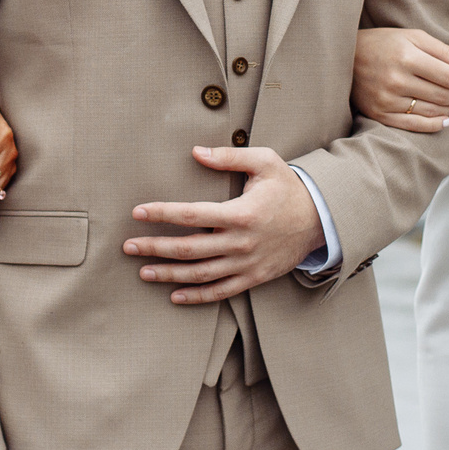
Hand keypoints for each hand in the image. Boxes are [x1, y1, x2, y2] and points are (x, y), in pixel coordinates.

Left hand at [125, 145, 327, 303]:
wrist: (320, 219)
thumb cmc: (288, 187)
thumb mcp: (264, 162)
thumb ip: (229, 157)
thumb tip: (196, 152)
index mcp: (240, 213)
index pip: (191, 214)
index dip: (161, 214)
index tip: (138, 212)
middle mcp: (240, 242)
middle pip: (188, 248)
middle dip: (154, 248)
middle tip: (128, 247)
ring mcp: (246, 264)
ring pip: (200, 274)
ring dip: (168, 274)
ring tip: (143, 272)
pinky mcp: (253, 278)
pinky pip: (220, 292)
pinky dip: (196, 297)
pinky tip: (174, 295)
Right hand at [353, 27, 448, 133]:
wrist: (345, 57)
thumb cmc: (383, 44)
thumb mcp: (413, 38)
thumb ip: (444, 51)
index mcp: (406, 57)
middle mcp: (396, 80)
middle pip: (442, 95)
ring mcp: (387, 99)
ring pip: (431, 111)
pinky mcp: (379, 113)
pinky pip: (414, 125)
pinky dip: (434, 125)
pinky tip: (446, 120)